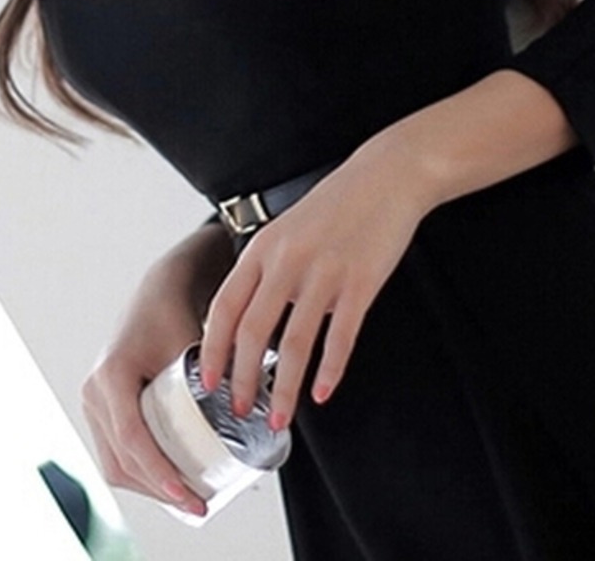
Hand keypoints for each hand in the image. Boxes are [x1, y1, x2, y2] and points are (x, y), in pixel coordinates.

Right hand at [81, 222, 234, 518]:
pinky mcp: (101, 409)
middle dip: (159, 489)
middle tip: (198, 505)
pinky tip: (172, 483)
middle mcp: (94, 391)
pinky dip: (142, 472)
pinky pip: (115, 452)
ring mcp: (93, 402)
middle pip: (122, 459)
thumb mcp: (194, 345)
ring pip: (115, 462)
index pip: (133, 437)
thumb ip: (216, 378)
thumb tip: (256, 425)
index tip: (188, 495)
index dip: (160, 472)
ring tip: (190, 499)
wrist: (158, 292)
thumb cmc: (179, 313)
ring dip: (150, 486)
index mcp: (113, 374)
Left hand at [197, 147, 430, 431]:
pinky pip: (340, 337)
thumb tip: (253, 321)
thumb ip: (268, 269)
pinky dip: (330, 371)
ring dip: (284, 389)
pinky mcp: (360, 282)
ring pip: (293, 344)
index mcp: (263, 248)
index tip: (207, 382)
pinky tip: (324, 392)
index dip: (212, 350)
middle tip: (240, 411)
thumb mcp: (288, 228)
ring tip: (279, 418)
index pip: (224, 308)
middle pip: (252, 332)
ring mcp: (324, 272)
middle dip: (242, 380)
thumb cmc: (338, 203)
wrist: (386, 175)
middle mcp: (287, 261)